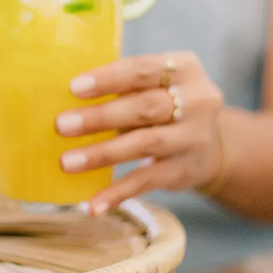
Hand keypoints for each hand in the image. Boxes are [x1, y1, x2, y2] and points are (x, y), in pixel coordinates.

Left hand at [55, 51, 224, 214]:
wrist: (209, 142)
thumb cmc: (162, 101)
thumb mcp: (153, 84)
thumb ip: (120, 84)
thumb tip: (64, 97)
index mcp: (184, 69)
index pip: (144, 70)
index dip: (109, 78)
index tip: (75, 88)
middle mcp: (197, 101)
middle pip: (145, 108)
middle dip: (100, 117)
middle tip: (62, 125)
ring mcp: (194, 138)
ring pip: (145, 144)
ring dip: (103, 154)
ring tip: (68, 162)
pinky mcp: (185, 170)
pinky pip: (148, 181)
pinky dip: (118, 193)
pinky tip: (94, 204)